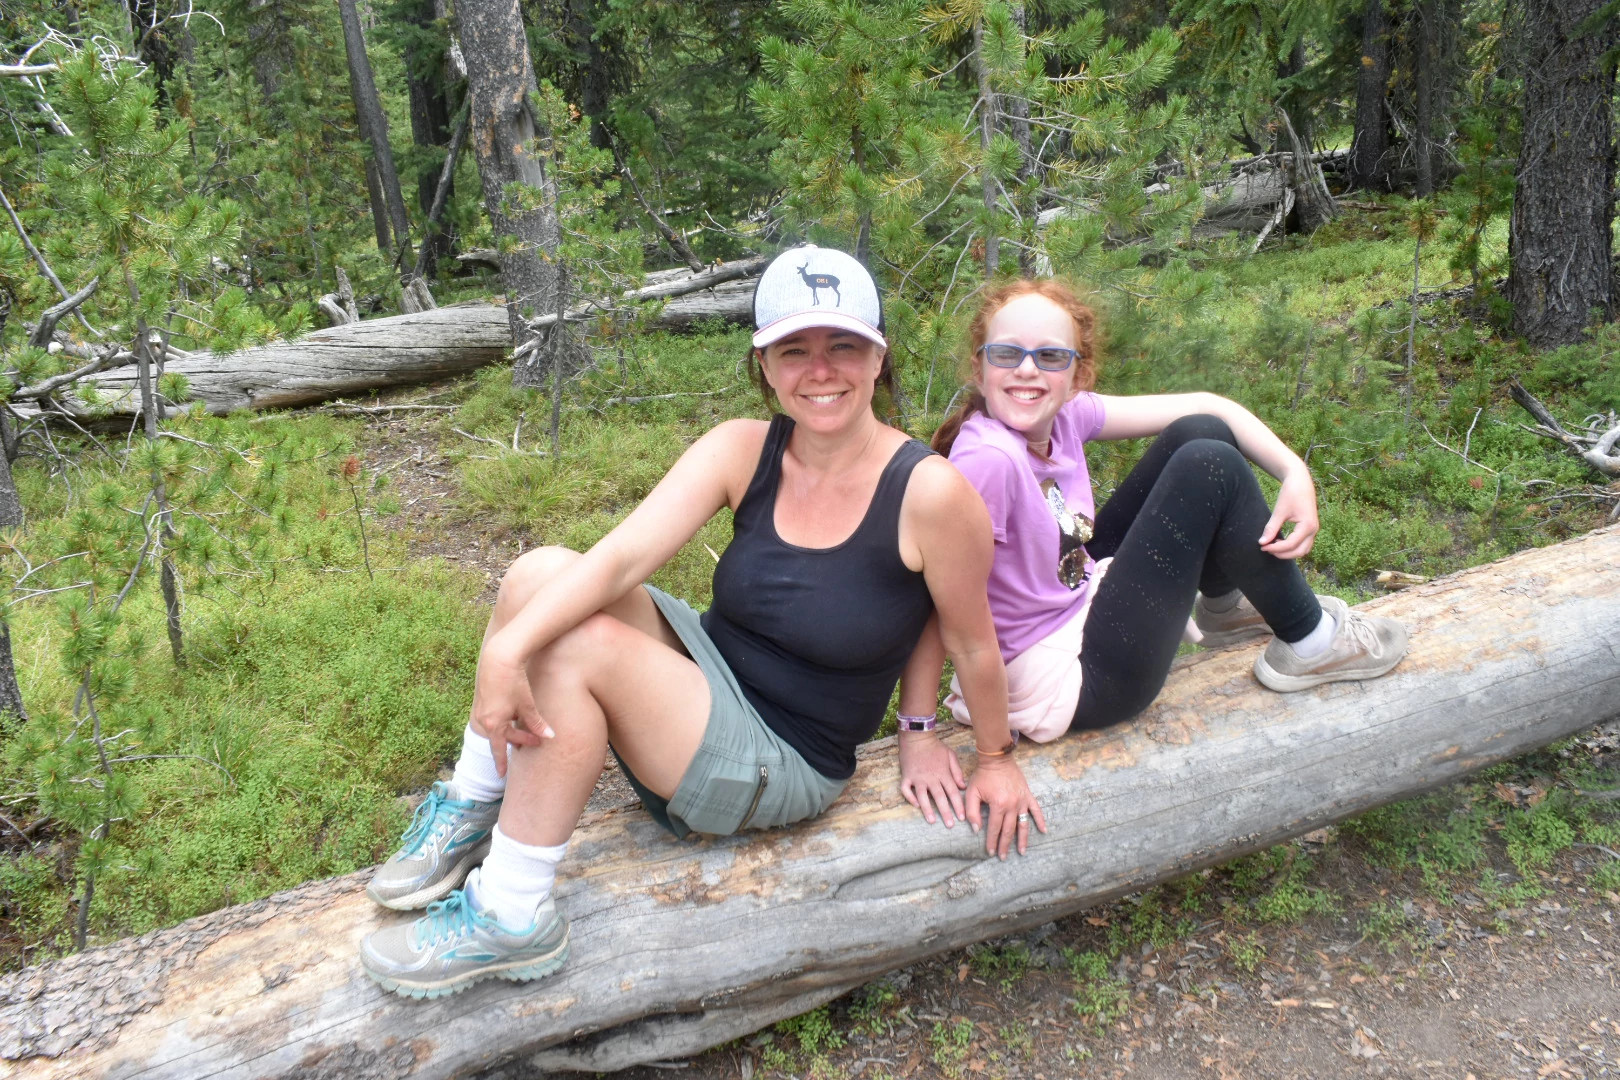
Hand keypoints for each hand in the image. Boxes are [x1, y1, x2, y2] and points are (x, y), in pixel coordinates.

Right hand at [469, 642, 552, 775]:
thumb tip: (549, 737)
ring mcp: (480, 710)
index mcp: (493, 724)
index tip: (502, 774)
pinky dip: (502, 722)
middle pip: (501, 738)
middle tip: (534, 743)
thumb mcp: (527, 705)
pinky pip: (492, 719)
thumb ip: (537, 724)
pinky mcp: (481, 701)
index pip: (499, 750)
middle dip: (517, 741)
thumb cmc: (513, 681)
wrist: (498, 658)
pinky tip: (513, 716)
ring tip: (522, 732)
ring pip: (496, 728)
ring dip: (509, 732)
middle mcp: (482, 720)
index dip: (501, 763)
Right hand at [899, 732, 965, 826]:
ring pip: (923, 796)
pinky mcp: (907, 776)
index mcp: (943, 773)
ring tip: (932, 821)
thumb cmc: (936, 747)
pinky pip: (906, 790)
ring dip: (927, 809)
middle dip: (945, 812)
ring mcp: (918, 777)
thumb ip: (957, 772)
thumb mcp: (951, 756)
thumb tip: (963, 787)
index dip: (958, 806)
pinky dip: (910, 798)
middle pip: (939, 797)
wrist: (917, 737)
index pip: (953, 793)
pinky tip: (915, 805)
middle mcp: (931, 777)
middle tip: (950, 825)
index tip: (962, 817)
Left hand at [964, 755, 1045, 858]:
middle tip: (1003, 857)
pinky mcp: (1028, 795)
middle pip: (1008, 830)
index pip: (994, 828)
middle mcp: (1012, 805)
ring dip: (1022, 839)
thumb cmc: (983, 776)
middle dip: (1005, 845)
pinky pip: (1036, 810)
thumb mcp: (972, 793)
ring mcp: (1022, 801)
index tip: (990, 852)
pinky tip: (1043, 831)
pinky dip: (1040, 820)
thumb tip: (976, 829)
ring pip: (1023, 824)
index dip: (992, 841)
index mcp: (998, 805)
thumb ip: (972, 812)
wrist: (997, 759)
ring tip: (1021, 852)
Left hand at [1260, 468, 1318, 559]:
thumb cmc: (1290, 493)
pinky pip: (1303, 544)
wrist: (1300, 481)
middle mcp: (1313, 530)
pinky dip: (1292, 547)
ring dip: (1288, 552)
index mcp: (1308, 526)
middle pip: (1299, 552)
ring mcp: (1313, 530)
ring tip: (1272, 546)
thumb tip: (1262, 542)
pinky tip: (1278, 541)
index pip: (1290, 544)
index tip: (1262, 546)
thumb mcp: (1279, 510)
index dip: (1275, 548)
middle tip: (1266, 549)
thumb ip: (1272, 527)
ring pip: (1302, 550)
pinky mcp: (1310, 528)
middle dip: (1282, 554)